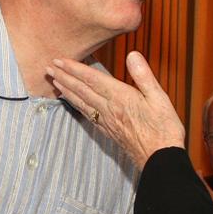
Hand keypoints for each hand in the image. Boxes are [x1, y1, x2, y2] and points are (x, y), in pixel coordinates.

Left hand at [47, 51, 185, 167]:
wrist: (160, 158)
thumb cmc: (163, 129)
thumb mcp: (159, 98)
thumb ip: (143, 75)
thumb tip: (132, 55)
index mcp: (121, 98)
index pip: (92, 79)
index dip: (74, 68)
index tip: (60, 60)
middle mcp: (109, 109)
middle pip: (82, 90)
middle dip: (64, 77)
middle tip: (49, 67)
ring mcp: (107, 121)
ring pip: (81, 102)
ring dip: (66, 91)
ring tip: (54, 82)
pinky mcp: (108, 131)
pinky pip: (87, 115)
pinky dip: (76, 106)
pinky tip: (72, 103)